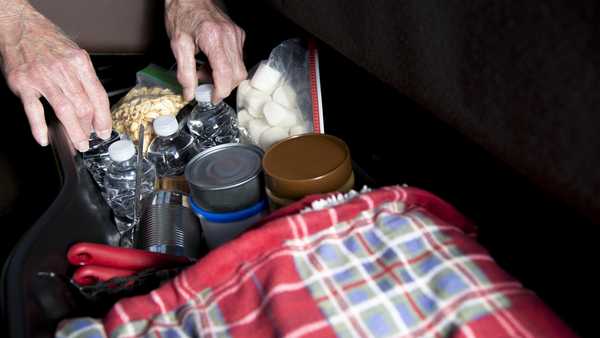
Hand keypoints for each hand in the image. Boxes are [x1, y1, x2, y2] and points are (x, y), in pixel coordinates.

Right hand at [0, 1, 110, 150]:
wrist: (20, 25)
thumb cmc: (48, 40)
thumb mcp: (75, 54)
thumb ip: (84, 78)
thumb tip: (94, 105)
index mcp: (80, 63)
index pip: (98, 96)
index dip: (104, 118)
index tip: (104, 130)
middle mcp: (63, 70)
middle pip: (83, 106)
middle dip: (89, 128)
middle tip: (90, 139)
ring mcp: (42, 77)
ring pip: (65, 110)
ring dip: (74, 131)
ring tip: (79, 143)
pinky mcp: (23, 83)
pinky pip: (34, 110)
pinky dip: (39, 128)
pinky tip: (44, 139)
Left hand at [165, 0, 246, 101]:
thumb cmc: (181, 15)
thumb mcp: (177, 45)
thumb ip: (185, 72)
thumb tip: (189, 93)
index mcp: (213, 39)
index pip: (225, 75)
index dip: (220, 92)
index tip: (211, 98)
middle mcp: (229, 37)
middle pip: (237, 75)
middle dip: (222, 85)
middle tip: (204, 82)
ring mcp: (236, 36)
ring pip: (239, 69)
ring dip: (223, 76)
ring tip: (204, 68)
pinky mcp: (239, 35)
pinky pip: (238, 59)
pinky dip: (226, 66)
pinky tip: (211, 60)